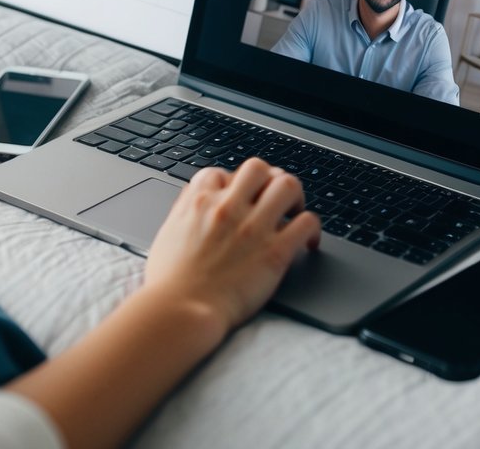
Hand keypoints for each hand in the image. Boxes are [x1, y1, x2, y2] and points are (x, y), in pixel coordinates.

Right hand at [143, 158, 320, 333]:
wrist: (178, 312)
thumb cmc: (168, 283)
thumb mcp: (166, 235)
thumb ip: (183, 212)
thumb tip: (192, 200)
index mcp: (199, 202)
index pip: (221, 172)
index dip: (232, 183)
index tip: (239, 199)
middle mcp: (228, 207)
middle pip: (258, 168)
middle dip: (268, 180)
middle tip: (272, 199)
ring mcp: (253, 227)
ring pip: (287, 185)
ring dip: (295, 196)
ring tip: (294, 212)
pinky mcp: (275, 251)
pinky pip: (307, 222)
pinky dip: (312, 229)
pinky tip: (308, 241)